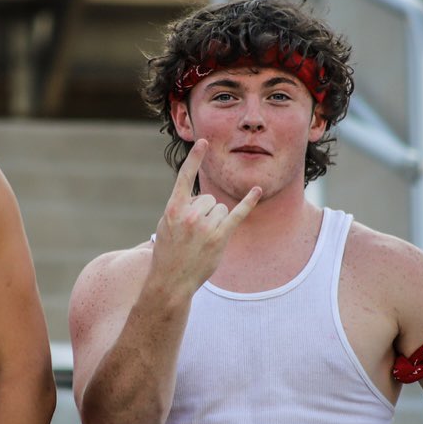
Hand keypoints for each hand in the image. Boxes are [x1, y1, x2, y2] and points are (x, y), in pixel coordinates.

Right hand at [150, 139, 261, 298]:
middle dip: (204, 212)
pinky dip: (249, 202)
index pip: (184, 177)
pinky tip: (257, 191)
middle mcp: (190, 215)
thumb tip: (203, 198)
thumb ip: (180, 208)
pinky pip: (237, 214)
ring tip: (202, 239)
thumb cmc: (167, 253)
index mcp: (173, 209)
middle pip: (208, 198)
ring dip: (215, 221)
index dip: (195, 159)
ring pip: (220, 208)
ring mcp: (205, 227)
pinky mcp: (220, 238)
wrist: (170, 281)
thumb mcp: (165, 226)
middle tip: (194, 233)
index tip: (203, 142)